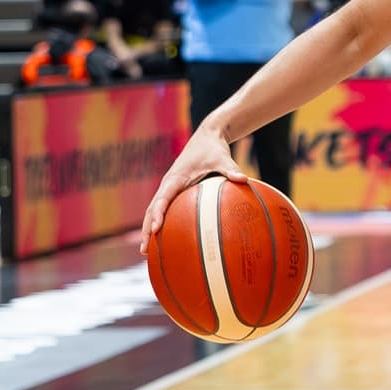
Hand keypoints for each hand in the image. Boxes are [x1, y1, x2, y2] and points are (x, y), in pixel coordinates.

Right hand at [142, 121, 246, 243]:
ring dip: (148, 229)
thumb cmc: (214, 149)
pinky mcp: (173, 190)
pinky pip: (163, 208)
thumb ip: (231, 169)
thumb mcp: (223, 158)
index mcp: (176, 178)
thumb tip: (244, 180)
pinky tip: (163, 239)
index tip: (155, 229)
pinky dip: (159, 222)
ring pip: (153, 210)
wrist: (206, 137)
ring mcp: (169, 187)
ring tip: (147, 252)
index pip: (162, 199)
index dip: (157, 214)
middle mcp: (168, 184)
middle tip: (146, 250)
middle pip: (151, 209)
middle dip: (146, 229)